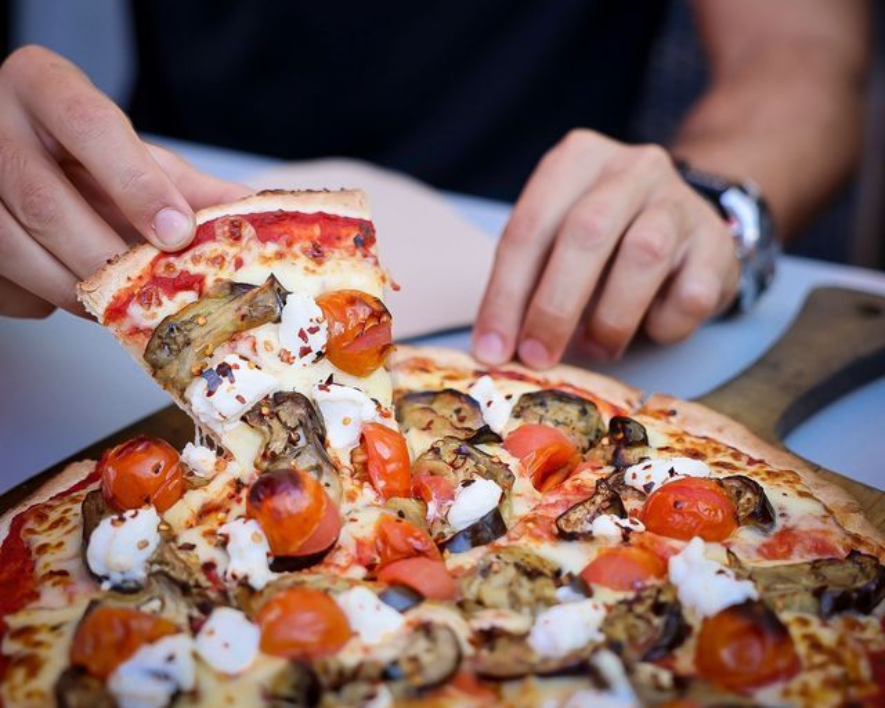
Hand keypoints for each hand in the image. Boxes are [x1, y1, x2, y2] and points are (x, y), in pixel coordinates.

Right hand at [0, 46, 249, 318]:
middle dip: (104, 255)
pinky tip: (66, 293)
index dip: (137, 184)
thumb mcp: (131, 155)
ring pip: (7, 245)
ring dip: (70, 288)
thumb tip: (250, 214)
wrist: (18, 156)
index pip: (89, 124)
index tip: (177, 233)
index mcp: (42, 85)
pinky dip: (36, 299)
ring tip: (114, 303)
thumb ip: (183, 184)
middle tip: (148, 289)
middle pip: (42, 199)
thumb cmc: (82, 154)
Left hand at [472, 129, 739, 367]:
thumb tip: (497, 347)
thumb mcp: (558, 244)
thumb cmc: (607, 241)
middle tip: (537, 357)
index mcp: (576, 160)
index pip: (528, 228)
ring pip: (642, 256)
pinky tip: (651, 328)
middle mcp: (631, 167)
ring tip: (597, 348)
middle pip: (585, 233)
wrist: (687, 223)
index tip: (492, 350)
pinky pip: (690, 293)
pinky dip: (663, 325)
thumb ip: (528, 282)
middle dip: (554, 306)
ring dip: (611, 318)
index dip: (505, 294)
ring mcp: (679, 200)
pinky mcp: (718, 242)